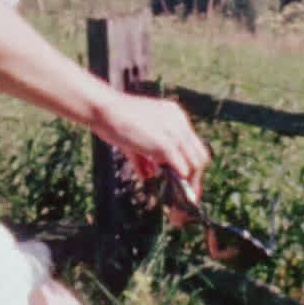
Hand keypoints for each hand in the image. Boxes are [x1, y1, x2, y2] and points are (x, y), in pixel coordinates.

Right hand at [93, 90, 208, 204]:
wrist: (103, 108)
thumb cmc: (113, 119)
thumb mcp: (134, 138)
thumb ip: (144, 157)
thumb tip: (148, 175)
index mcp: (174, 116)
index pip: (193, 145)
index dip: (192, 166)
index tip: (188, 182)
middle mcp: (179, 121)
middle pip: (200, 155)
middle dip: (195, 177)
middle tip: (188, 194)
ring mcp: (174, 131)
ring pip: (195, 162)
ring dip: (189, 182)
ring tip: (182, 196)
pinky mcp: (164, 143)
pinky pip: (181, 166)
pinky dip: (180, 180)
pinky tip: (174, 189)